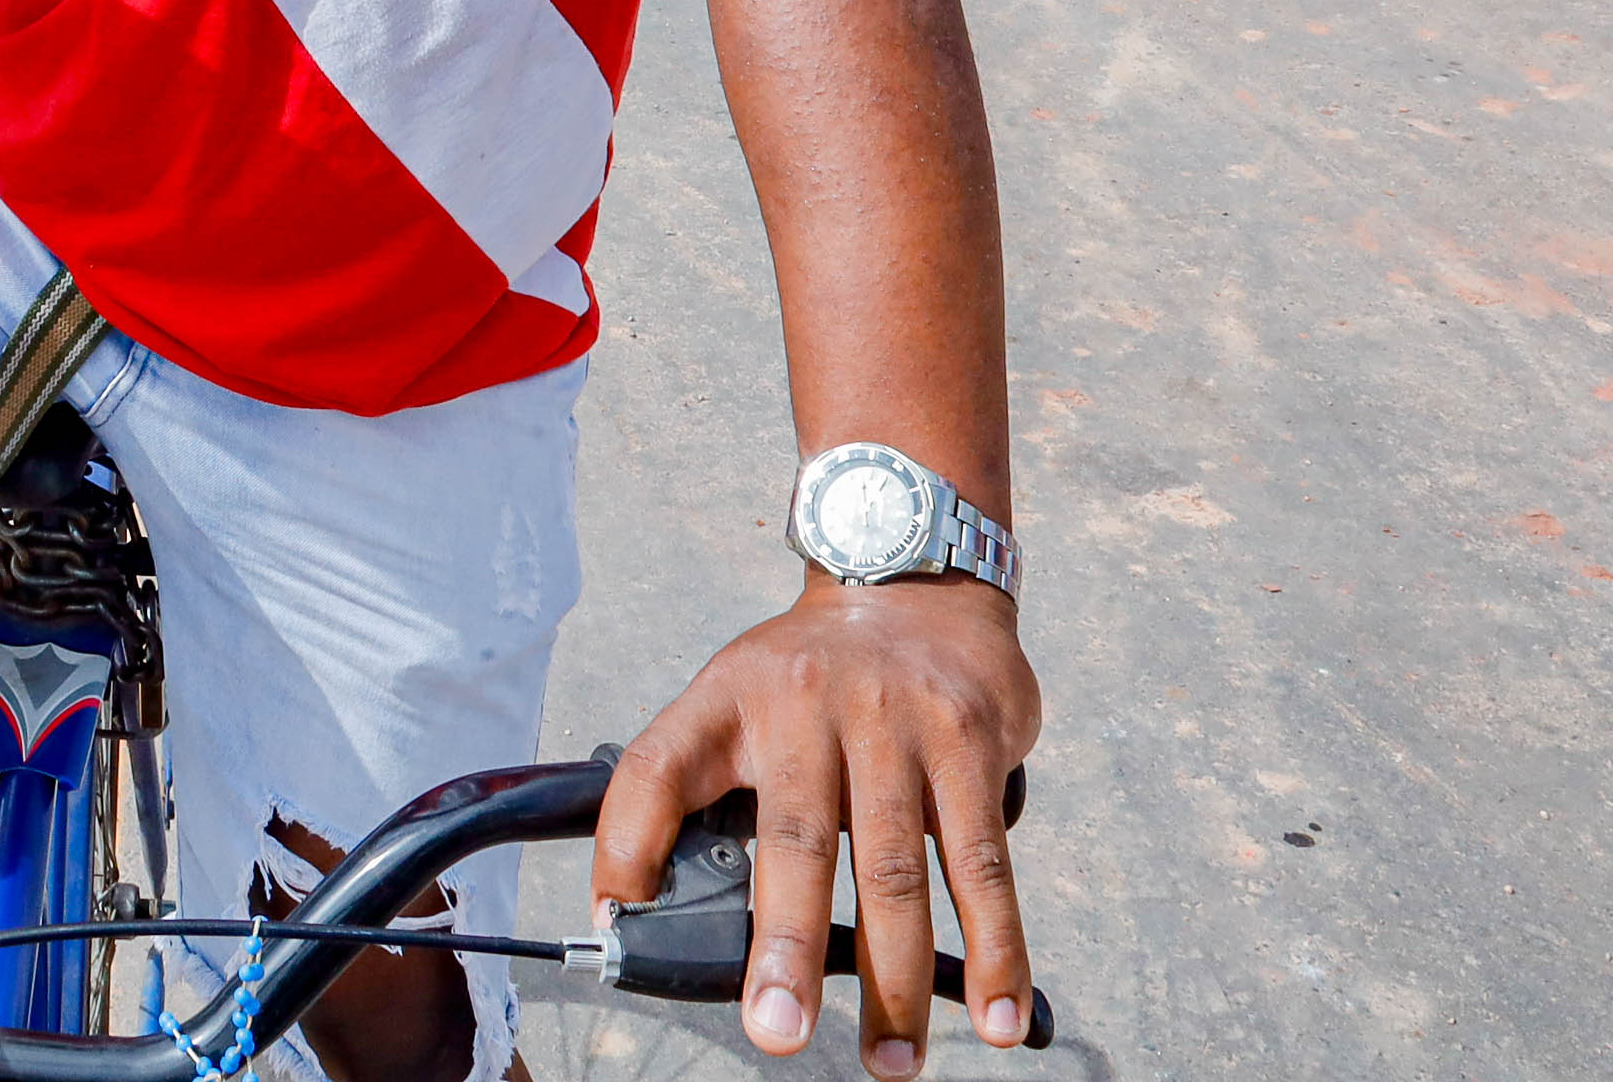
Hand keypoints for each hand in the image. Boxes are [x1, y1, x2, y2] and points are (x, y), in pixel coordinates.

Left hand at [597, 576, 1037, 1078]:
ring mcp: (896, 723)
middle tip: (775, 1034)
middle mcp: (810, 705)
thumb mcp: (732, 694)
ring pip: (896, 868)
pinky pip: (981, 861)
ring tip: (891, 1062)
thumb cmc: (811, 669)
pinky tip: (996, 1012)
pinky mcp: (969, 743)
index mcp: (733, 697)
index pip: (656, 766)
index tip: (617, 924)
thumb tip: (631, 905)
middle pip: (795, 840)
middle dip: (784, 946)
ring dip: (897, 979)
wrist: (915, 579)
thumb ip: (687, 783)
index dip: (625, 843)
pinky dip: (995, 946)